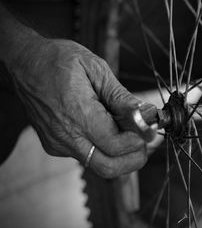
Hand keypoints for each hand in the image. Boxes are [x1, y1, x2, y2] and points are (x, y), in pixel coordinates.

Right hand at [7, 36, 156, 177]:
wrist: (25, 62)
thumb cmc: (58, 60)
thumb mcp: (96, 69)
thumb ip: (122, 97)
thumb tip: (146, 114)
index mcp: (76, 113)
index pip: (114, 145)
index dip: (138, 141)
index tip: (151, 129)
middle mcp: (65, 135)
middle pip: (107, 167)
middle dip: (133, 159)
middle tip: (146, 142)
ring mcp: (58, 143)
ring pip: (98, 164)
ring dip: (120, 155)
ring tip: (132, 133)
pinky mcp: (56, 145)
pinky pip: (86, 155)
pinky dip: (104, 148)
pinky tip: (110, 128)